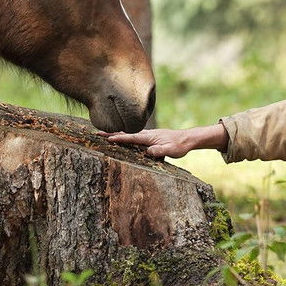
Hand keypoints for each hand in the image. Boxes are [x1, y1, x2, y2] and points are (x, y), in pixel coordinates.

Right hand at [105, 125, 224, 158]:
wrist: (187, 138)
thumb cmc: (179, 145)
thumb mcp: (171, 150)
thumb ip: (160, 150)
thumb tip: (149, 151)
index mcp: (149, 137)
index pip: (131, 138)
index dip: (119, 138)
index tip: (107, 138)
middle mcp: (147, 134)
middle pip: (126, 133)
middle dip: (112, 133)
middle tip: (98, 133)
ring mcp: (148, 135)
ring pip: (129, 134)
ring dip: (117, 134)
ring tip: (105, 134)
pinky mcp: (150, 137)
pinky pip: (135, 136)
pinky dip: (126, 135)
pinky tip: (123, 137)